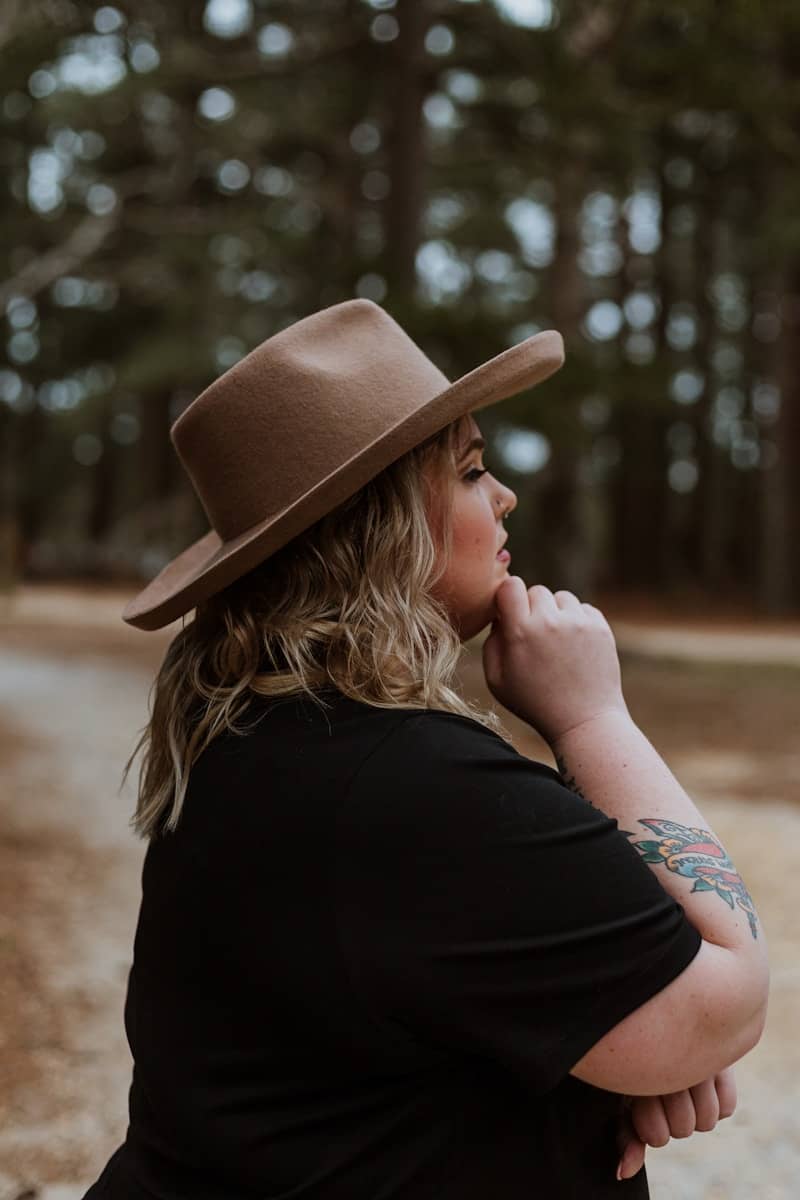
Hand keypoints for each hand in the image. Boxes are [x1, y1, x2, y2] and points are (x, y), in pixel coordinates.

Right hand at [483, 579, 627, 744]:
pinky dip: (577, 620)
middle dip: (532, 608)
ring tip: (556, 642)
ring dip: (556, 612)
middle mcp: (550, 622)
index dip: (508, 596)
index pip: (511, 586)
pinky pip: (583, 608)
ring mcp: (578, 623)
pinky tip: (574, 645)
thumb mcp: (497, 681)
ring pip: (561, 597)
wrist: (584, 721)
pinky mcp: (601, 628)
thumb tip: (499, 617)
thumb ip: (491, 644)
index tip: (510, 611)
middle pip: (536, 591)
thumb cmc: (535, 703)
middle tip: (535, 635)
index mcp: (521, 632)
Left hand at [616, 1068, 737, 1180]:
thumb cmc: (639, 1072)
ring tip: (683, 1089)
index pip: (656, 1136)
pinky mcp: (724, 1061)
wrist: (661, 1039)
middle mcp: (669, 1065)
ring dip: (697, 1112)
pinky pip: (727, 1108)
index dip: (651, 1129)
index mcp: (637, 1075)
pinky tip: (703, 1084)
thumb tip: (622, 1173)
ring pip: (707, 1123)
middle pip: (684, 1130)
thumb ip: (627, 1136)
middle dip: (674, 1120)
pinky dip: (719, 1102)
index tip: (642, 1103)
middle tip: (664, 1093)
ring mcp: (699, 1061)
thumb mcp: (626, 1100)